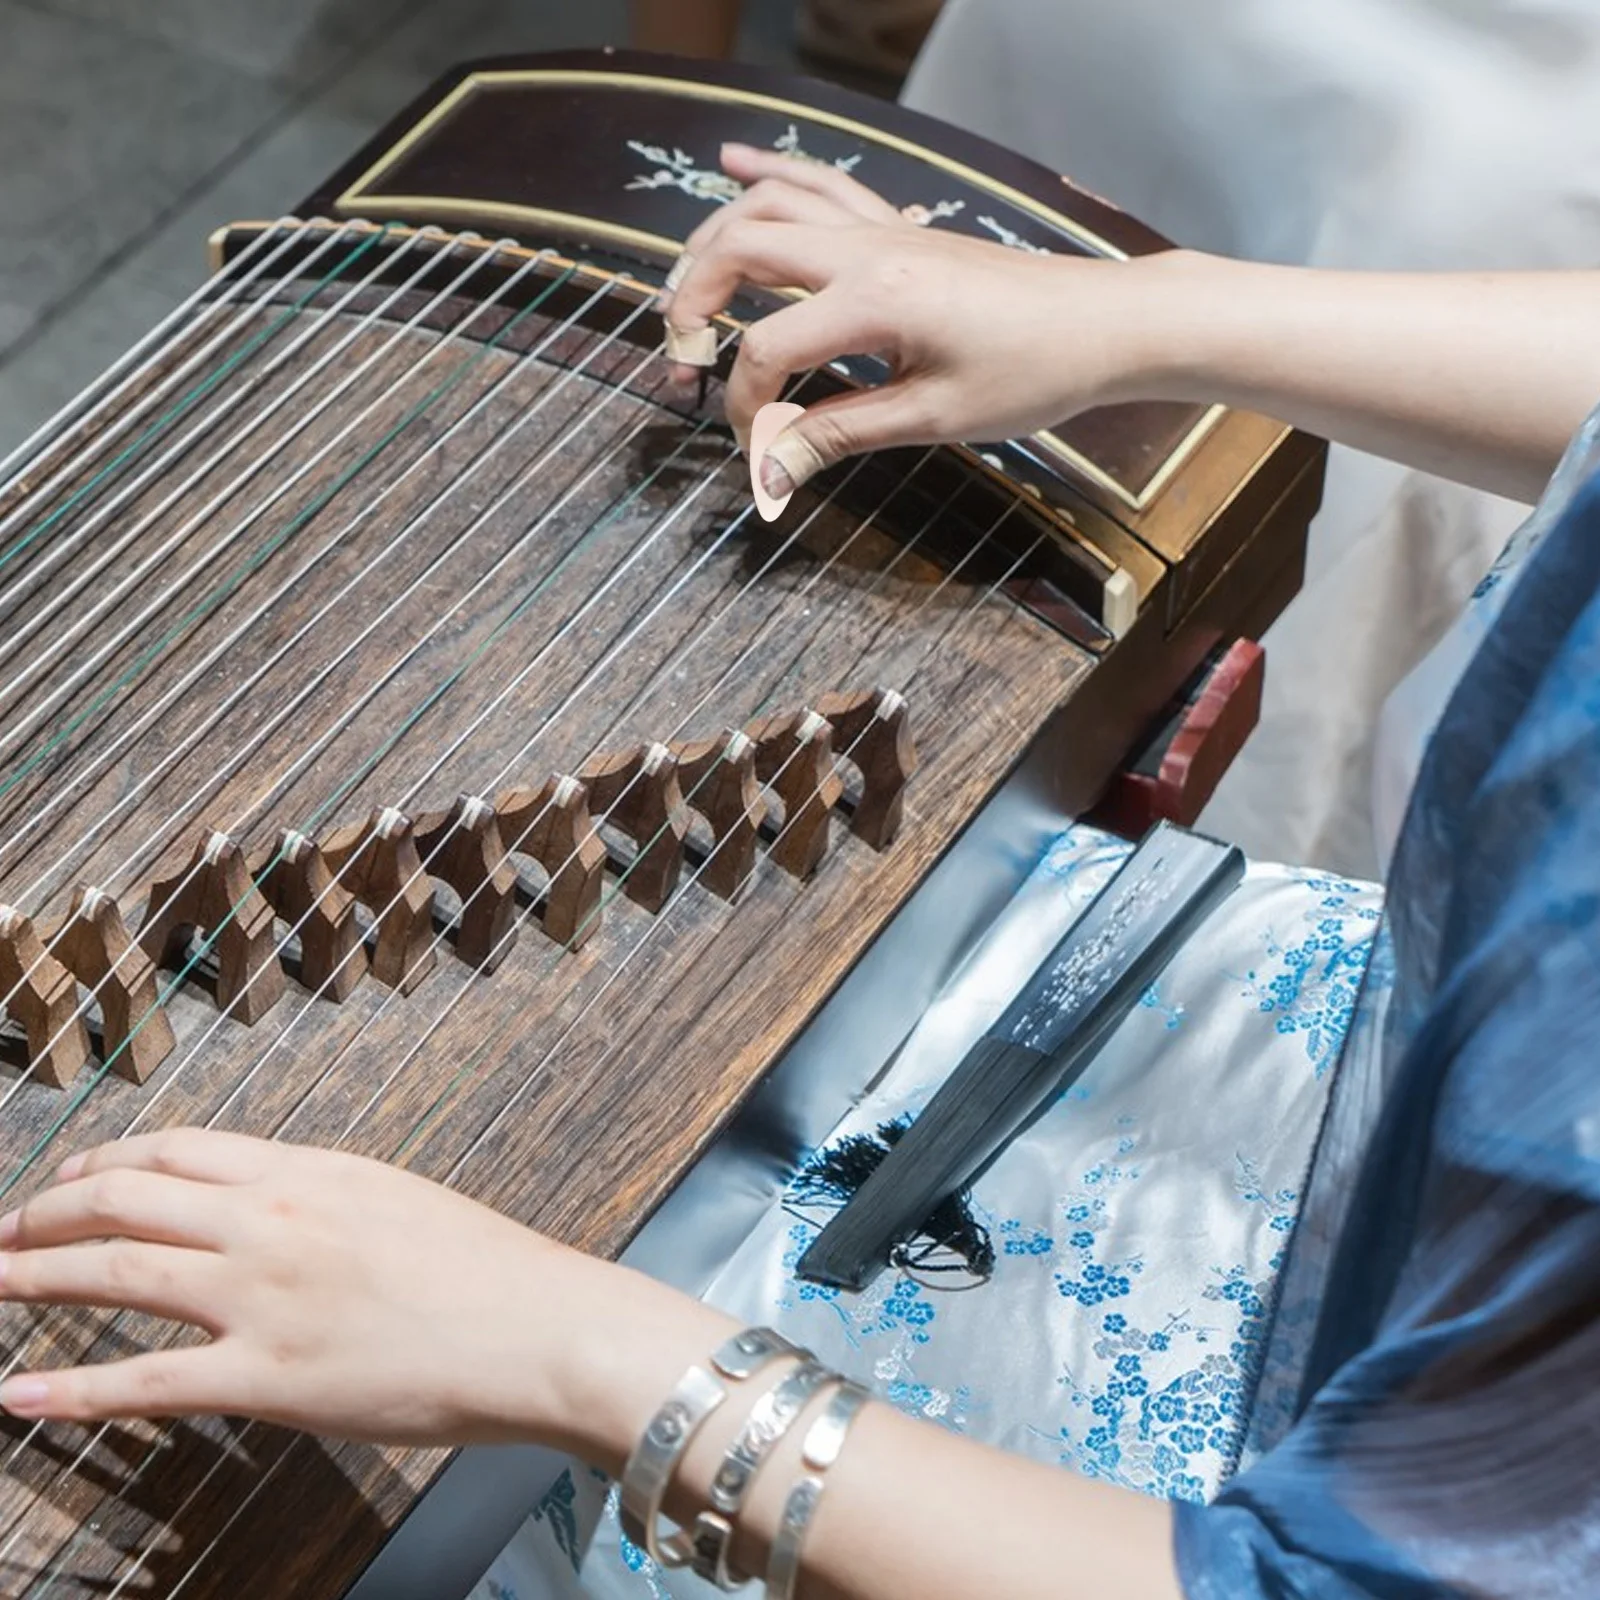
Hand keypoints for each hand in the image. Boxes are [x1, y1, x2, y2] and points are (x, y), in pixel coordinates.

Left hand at [0, 1130, 730, 1457]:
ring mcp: (261, 1296)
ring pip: (115, 1270)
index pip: (178, 1149)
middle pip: (126, 1196)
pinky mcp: (265, 1376)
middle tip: (8, 1231)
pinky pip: (144, 1383)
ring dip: (35, 1275)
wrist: (538, 1325)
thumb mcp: (399, 1201)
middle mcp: (271, 1220)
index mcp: (309, 1172)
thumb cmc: (489, 1270)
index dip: (107, 1160)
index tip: (71, 1176)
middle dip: (49, 1210)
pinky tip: (21, 1396)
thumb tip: (274, 1211)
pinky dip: (70, 1391)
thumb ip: (325, 1201)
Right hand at [664, 144, 1178, 497]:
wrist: (1103, 325)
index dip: (745, 405)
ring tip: (683, 289)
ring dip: (715, 239)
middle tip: (681, 358)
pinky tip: (732, 165)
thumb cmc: (1033, 371)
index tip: (755, 452)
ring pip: (772, 205)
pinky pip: (821, 186)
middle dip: (693, 301)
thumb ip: (840, 436)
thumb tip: (772, 471)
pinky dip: (770, 176)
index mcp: (875, 300)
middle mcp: (868, 251)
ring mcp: (883, 232)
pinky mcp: (899, 231)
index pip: (768, 348)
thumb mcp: (934, 419)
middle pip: (742, 248)